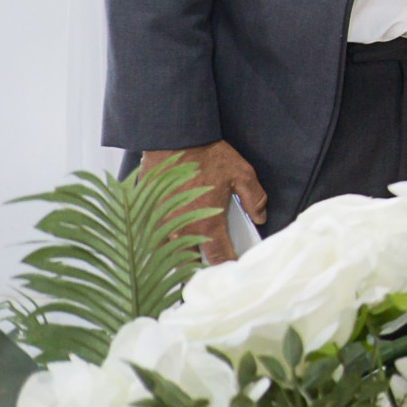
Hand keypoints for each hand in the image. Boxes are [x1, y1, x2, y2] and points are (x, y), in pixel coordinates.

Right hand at [141, 141, 266, 266]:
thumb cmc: (208, 155)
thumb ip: (255, 199)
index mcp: (208, 223)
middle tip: (208, 265)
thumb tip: (260, 217)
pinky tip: (168, 240)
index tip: (233, 268)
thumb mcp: (242, 174)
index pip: (219, 257)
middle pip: (190, 263)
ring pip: (168, 253)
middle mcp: (182, 229)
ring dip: (178, 257)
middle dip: (200, 267)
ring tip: (188, 257)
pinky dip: (161, 243)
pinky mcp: (146, 214)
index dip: (228, 266)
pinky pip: (152, 238)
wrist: (174, 138)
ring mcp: (160, 224)